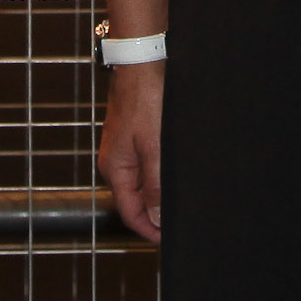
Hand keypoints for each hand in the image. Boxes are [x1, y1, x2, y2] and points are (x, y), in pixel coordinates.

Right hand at [100, 60, 163, 240]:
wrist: (143, 61)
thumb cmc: (146, 100)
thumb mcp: (154, 147)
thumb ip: (155, 185)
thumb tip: (155, 218)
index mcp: (116, 169)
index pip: (130, 213)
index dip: (150, 230)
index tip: (170, 239)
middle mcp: (118, 161)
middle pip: (136, 200)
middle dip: (156, 215)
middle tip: (181, 223)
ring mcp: (127, 148)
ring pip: (145, 183)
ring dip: (161, 195)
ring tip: (184, 202)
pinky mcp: (138, 134)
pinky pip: (149, 165)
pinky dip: (162, 175)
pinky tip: (179, 175)